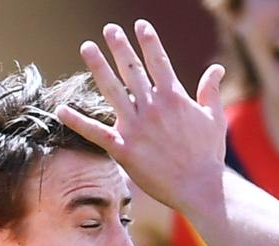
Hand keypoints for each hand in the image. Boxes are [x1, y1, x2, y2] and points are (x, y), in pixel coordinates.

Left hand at [57, 20, 227, 214]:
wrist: (200, 186)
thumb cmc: (209, 154)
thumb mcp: (214, 117)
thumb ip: (210, 91)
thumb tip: (216, 69)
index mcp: (174, 97)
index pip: (159, 61)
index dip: (149, 41)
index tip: (140, 24)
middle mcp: (153, 107)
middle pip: (132, 70)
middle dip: (120, 47)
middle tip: (109, 29)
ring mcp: (136, 127)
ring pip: (112, 91)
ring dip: (98, 66)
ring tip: (87, 47)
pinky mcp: (123, 149)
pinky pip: (95, 132)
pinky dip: (77, 121)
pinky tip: (62, 109)